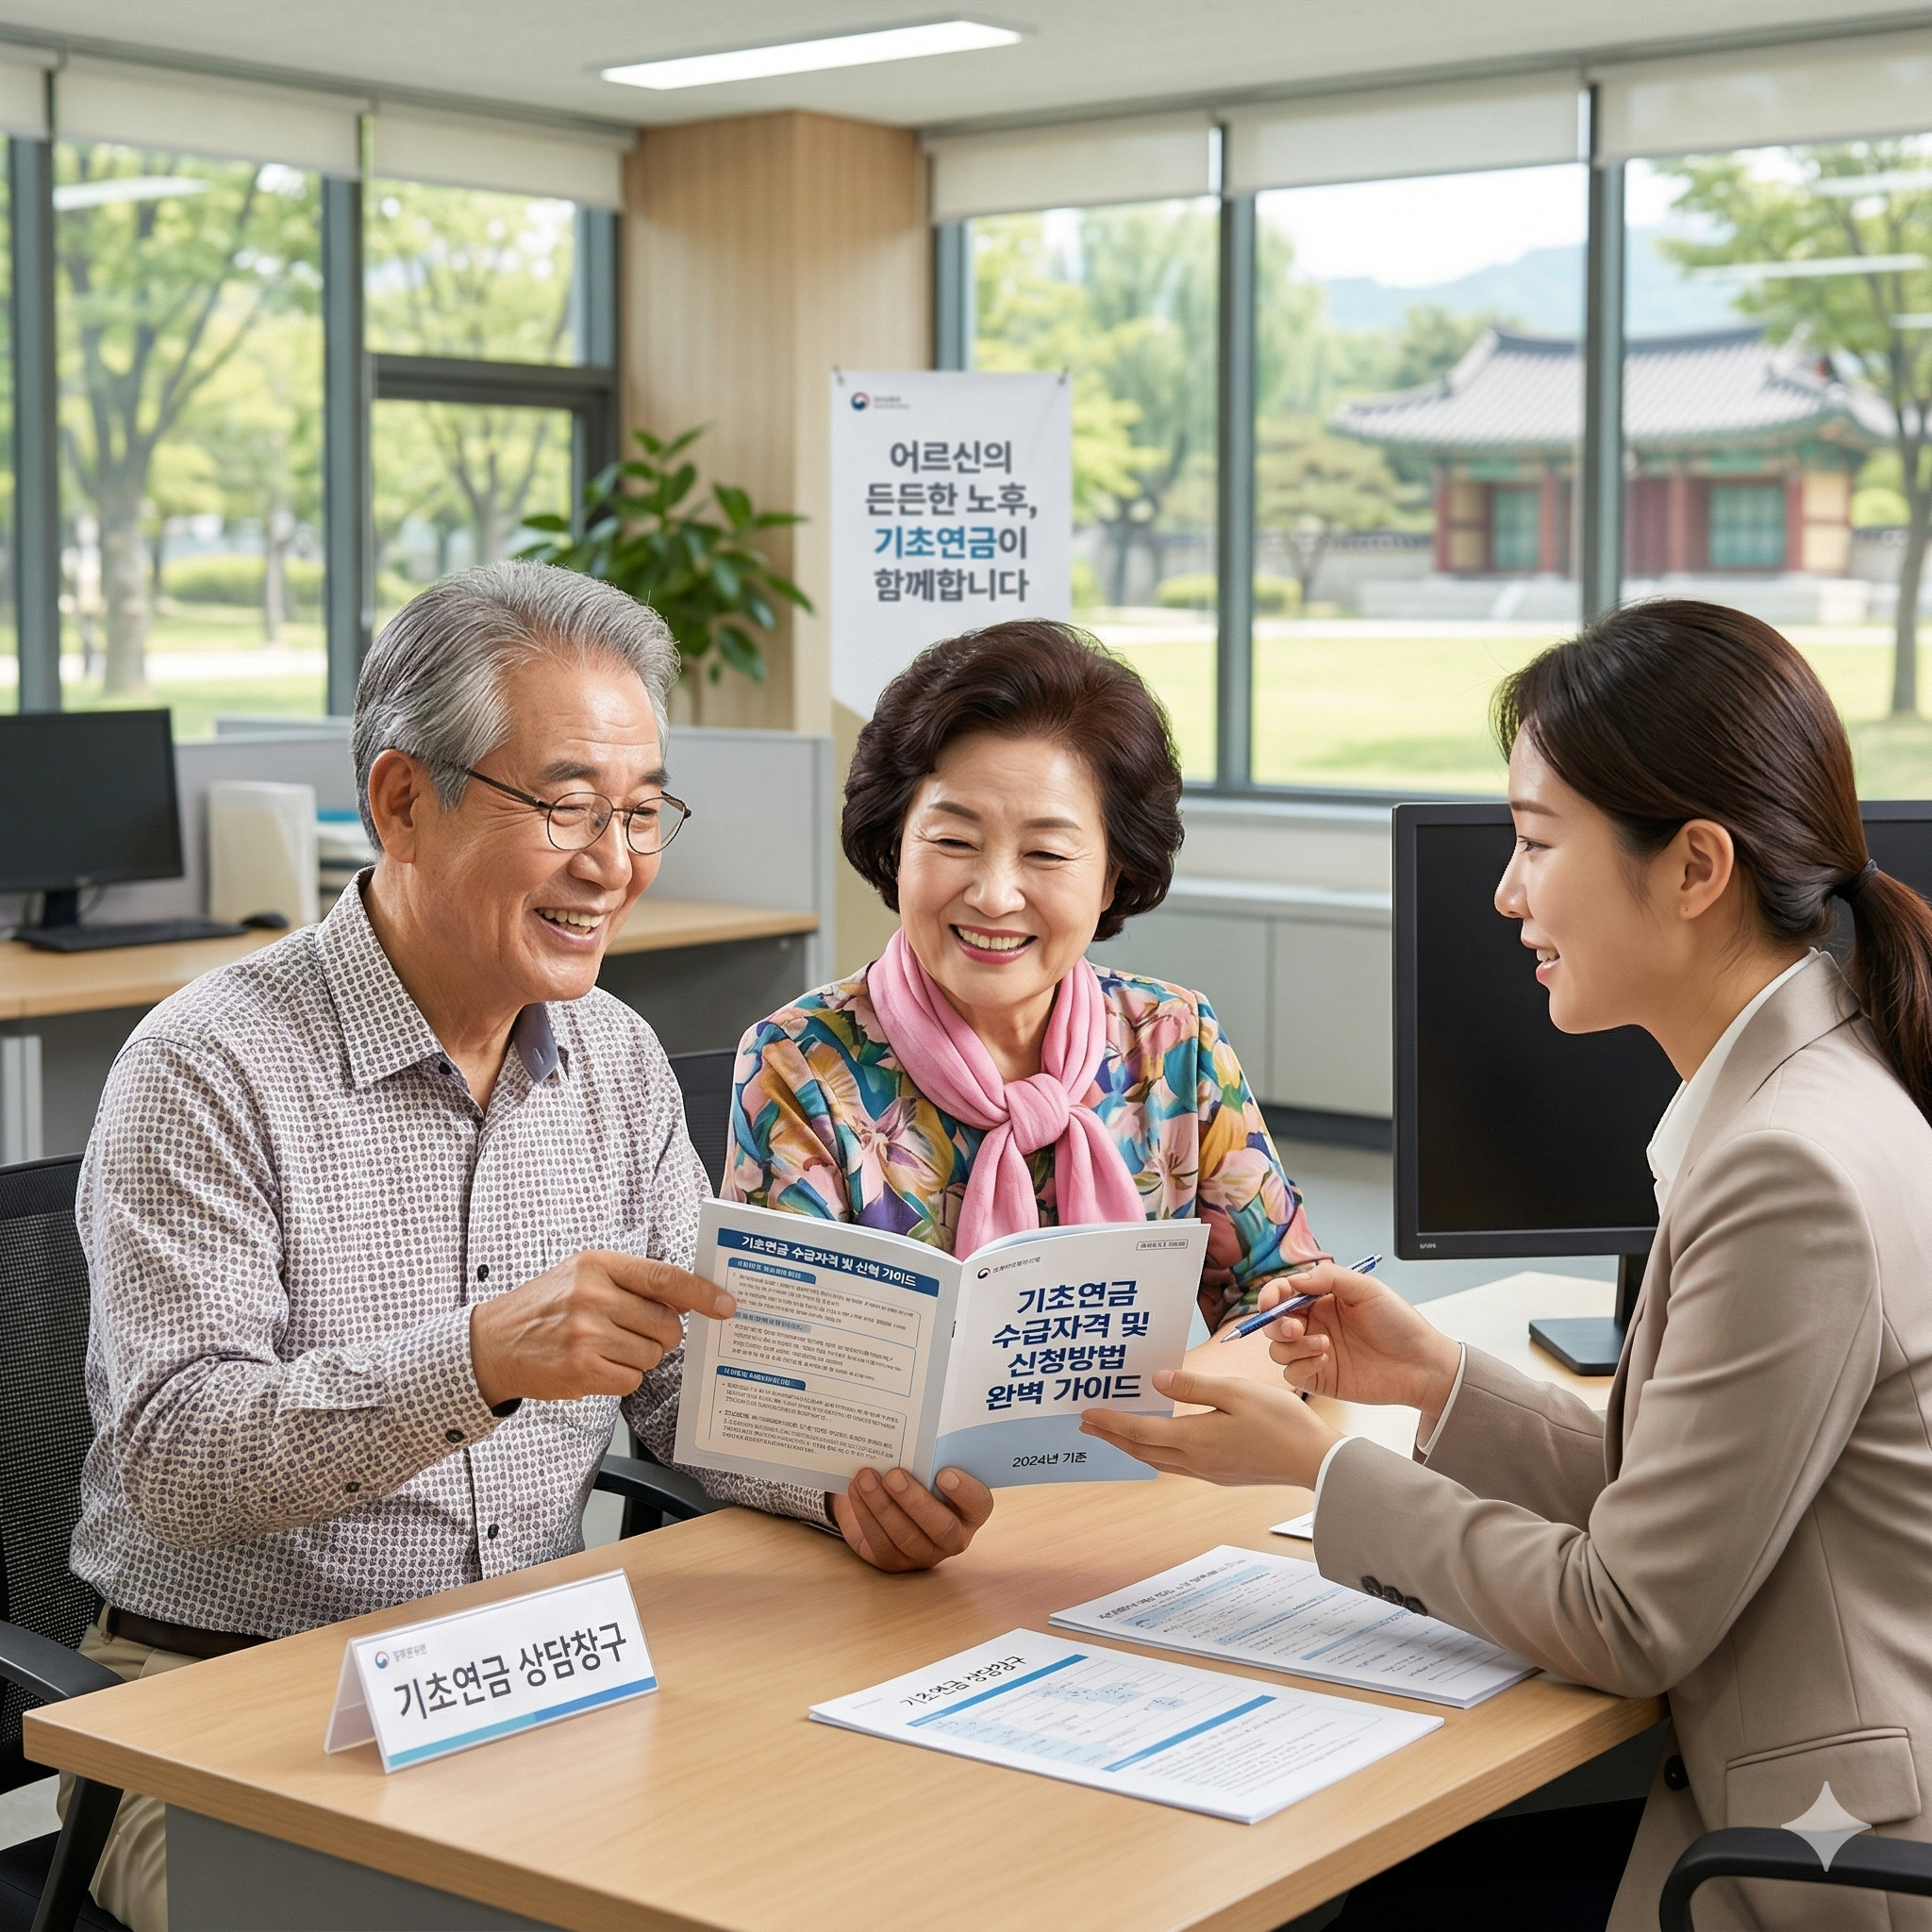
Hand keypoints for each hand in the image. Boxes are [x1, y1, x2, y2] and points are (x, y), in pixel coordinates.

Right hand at [469, 1251, 732, 1407]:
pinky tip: (596, 1366)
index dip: (702, 1293)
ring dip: (639, 1357)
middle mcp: (593, 1295)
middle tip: (636, 1333)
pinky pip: (631, 1379)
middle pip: (667, 1324)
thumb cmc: (546, 1307)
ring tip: (607, 1347)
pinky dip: (622, 1377)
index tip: (726, 1305)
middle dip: (663, 1335)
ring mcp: (586, 1334)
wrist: (493, 1342)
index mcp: (599, 1264)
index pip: (665, 1278)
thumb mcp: (584, 1275)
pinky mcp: (580, 1370)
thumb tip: (691, 1299)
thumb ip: (633, 1282)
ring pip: (652, 1355)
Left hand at [832, 1467, 994, 1572]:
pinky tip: (856, 1491)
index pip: (979, 1503)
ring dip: (883, 1505)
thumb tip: (916, 1428)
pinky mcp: (895, 1562)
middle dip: (915, 1501)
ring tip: (865, 1478)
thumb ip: (930, 1457)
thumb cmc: (915, 1476)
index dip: (965, 1491)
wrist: (885, 1501)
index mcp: (970, 1509)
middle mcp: (953, 1537)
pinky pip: (881, 1542)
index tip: (944, 1473)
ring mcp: (924, 1554)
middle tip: (893, 1475)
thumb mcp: (927, 1466)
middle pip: (942, 1527)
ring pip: (907, 1536)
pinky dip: (866, 1514)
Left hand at [1080, 1369, 1341, 1489]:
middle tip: (1087, 1425)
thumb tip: (1157, 1381)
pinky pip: (1176, 1465)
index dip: (1111, 1423)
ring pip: (1158, 1461)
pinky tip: (1159, 1443)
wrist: (1316, 1462)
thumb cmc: (1281, 1422)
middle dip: (1113, 1437)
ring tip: (1115, 1433)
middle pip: (1143, 1451)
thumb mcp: (1236, 1392)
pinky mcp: (1223, 1474)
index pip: (1141, 1433)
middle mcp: (1196, 1461)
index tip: (1086, 1413)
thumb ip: (1194, 1387)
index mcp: (1196, 1440)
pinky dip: (1156, 1452)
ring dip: (1132, 1447)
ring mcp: (1210, 1471)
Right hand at [1258, 1261, 1459, 1422]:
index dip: (1271, 1296)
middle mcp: (1314, 1324)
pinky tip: (1325, 1359)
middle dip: (1276, 1324)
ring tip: (1323, 1345)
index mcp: (1322, 1300)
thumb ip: (1330, 1278)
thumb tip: (1295, 1280)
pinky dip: (1302, 1365)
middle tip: (1296, 1328)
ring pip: (1277, 1349)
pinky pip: (1292, 1373)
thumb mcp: (1367, 1289)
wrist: (1421, 1365)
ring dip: (1293, 1346)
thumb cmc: (1400, 1324)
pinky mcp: (1319, 1378)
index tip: (1270, 1303)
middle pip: (1273, 1323)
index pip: (1283, 1293)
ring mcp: (1315, 1352)